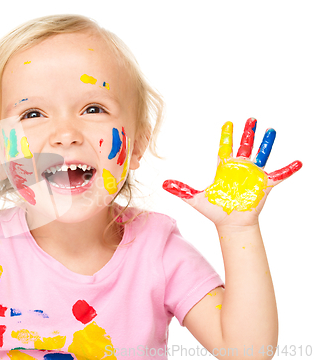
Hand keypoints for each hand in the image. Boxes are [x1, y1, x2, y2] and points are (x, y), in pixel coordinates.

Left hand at [163, 118, 301, 227]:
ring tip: (271, 130)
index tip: (228, 123)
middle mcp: (240, 168)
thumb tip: (163, 184)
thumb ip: (181, 189)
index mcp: (224, 168)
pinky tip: (298, 162)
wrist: (231, 223)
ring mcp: (253, 175)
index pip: (225, 148)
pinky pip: (279, 175)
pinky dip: (289, 169)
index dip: (227, 135)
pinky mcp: (264, 185)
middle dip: (248, 133)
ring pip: (262, 154)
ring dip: (266, 143)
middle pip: (245, 146)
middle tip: (251, 118)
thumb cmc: (215, 210)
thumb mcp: (195, 198)